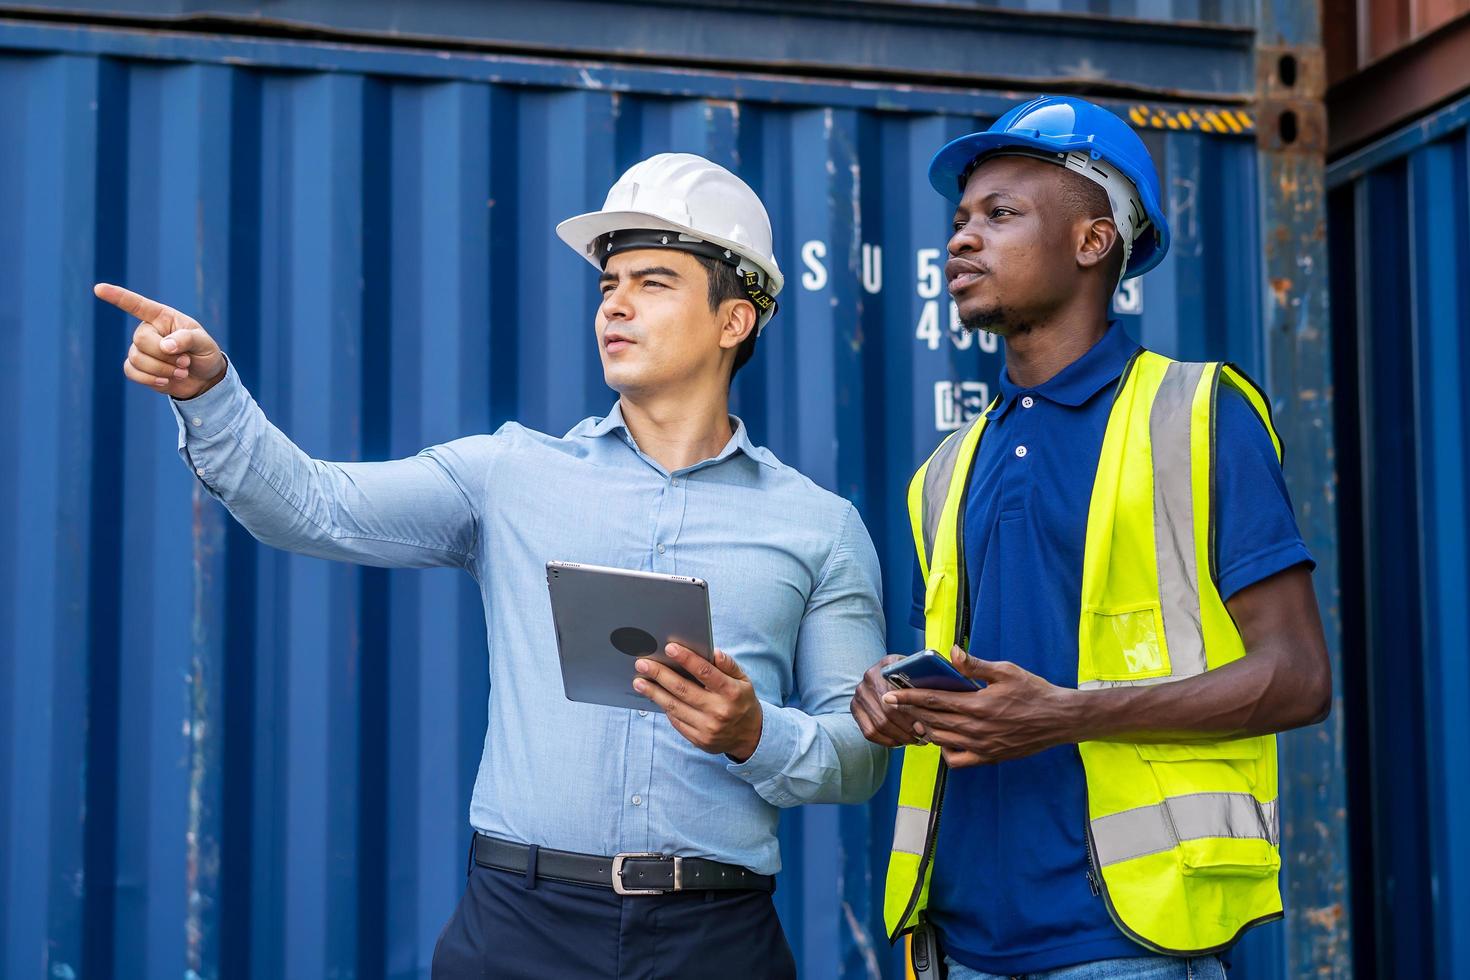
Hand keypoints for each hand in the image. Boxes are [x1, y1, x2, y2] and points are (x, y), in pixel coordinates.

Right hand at [95, 283, 226, 399]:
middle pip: (141, 339)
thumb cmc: (204, 353)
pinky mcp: (137, 368)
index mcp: (162, 317)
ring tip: (182, 371)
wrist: (204, 378)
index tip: (99, 288)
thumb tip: (165, 346)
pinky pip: (131, 371)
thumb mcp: (204, 343)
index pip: (137, 304)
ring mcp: (140, 349)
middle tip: (186, 361)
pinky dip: (150, 379)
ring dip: (163, 369)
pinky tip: (165, 381)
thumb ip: (187, 339)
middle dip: (165, 355)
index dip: (117, 296)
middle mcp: (148, 330)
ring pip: (137, 358)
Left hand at [633, 644, 762, 761]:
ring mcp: (708, 728)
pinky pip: (676, 721)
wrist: (750, 737)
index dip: (686, 659)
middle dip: (660, 675)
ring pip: (674, 707)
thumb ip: (728, 665)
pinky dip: (664, 707)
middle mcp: (719, 711)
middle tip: (642, 664)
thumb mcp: (744, 680)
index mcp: (731, 692)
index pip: (705, 672)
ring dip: (653, 693)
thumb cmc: (742, 701)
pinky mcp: (698, 740)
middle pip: (683, 689)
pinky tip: (654, 696)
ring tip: (639, 681)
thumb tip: (712, 652)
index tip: (668, 648)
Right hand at [851, 654, 924, 747]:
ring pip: (879, 725)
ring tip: (915, 740)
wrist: (887, 675)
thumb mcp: (919, 669)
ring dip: (900, 737)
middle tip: (923, 737)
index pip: (898, 694)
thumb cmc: (910, 675)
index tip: (925, 725)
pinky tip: (901, 741)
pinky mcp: (855, 708)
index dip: (912, 714)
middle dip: (908, 729)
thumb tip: (944, 686)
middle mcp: (869, 677)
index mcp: (887, 664)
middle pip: (888, 712)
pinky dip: (887, 741)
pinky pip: (870, 732)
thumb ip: (928, 676)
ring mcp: (860, 693)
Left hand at [881, 646, 1078, 767]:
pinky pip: (957, 759)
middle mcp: (975, 729)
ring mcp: (981, 746)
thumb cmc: (1033, 691)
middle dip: (909, 711)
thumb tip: (951, 652)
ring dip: (924, 728)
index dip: (908, 698)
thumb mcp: (1005, 671)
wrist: (1059, 719)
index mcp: (976, 705)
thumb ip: (975, 664)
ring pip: (941, 740)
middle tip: (893, 704)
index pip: (933, 701)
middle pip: (931, 720)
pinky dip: (944, 750)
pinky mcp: (988, 757)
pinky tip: (943, 738)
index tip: (889, 695)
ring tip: (915, 718)